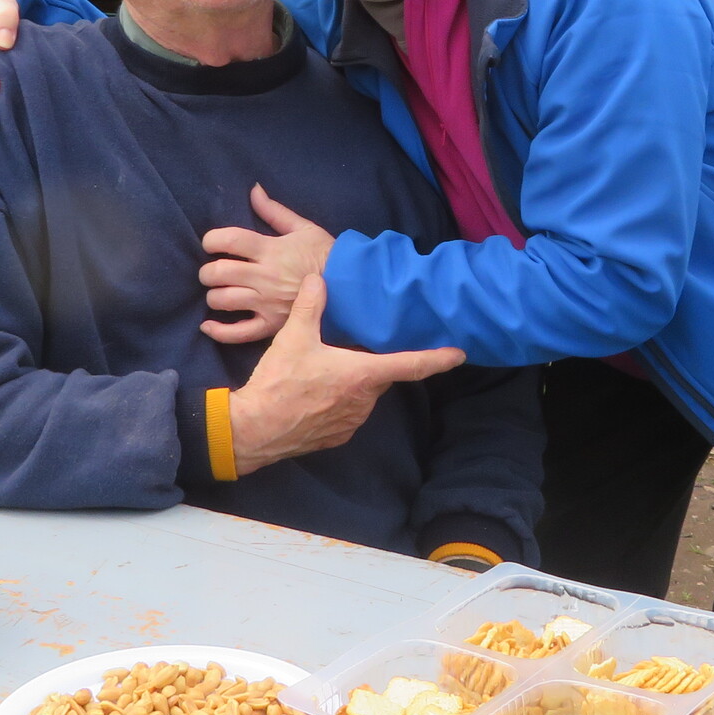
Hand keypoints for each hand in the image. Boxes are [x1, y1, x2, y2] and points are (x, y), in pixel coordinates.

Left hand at [198, 186, 334, 343]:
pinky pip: (238, 333)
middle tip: (212, 271)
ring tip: (218, 292)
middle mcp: (265, 277)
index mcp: (271, 250)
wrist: (351, 286)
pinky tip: (208, 325)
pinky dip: (218, 331)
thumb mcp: (303, 228)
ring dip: (213, 296)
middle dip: (207, 271)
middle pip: (219, 272)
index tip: (210, 243)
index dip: (211, 240)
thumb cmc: (327, 255)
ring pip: (223, 301)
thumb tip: (254, 190)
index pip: (229, 240)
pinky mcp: (272, 326)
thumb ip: (274, 211)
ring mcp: (267, 303)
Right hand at [225, 273, 463, 472]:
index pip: (411, 364)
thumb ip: (312, 305)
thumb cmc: (279, 383)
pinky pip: (348, 412)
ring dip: (354, 381)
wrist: (255, 430)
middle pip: (381, 375)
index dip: (438, 358)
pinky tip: (316, 392)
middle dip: (373, 361)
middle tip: (353, 348)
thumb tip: (319, 278)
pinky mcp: (338, 436)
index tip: (459, 354)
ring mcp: (353, 422)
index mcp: (363, 374)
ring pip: (364, 394)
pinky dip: (340, 400)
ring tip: (325, 370)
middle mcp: (365, 401)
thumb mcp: (294, 337)